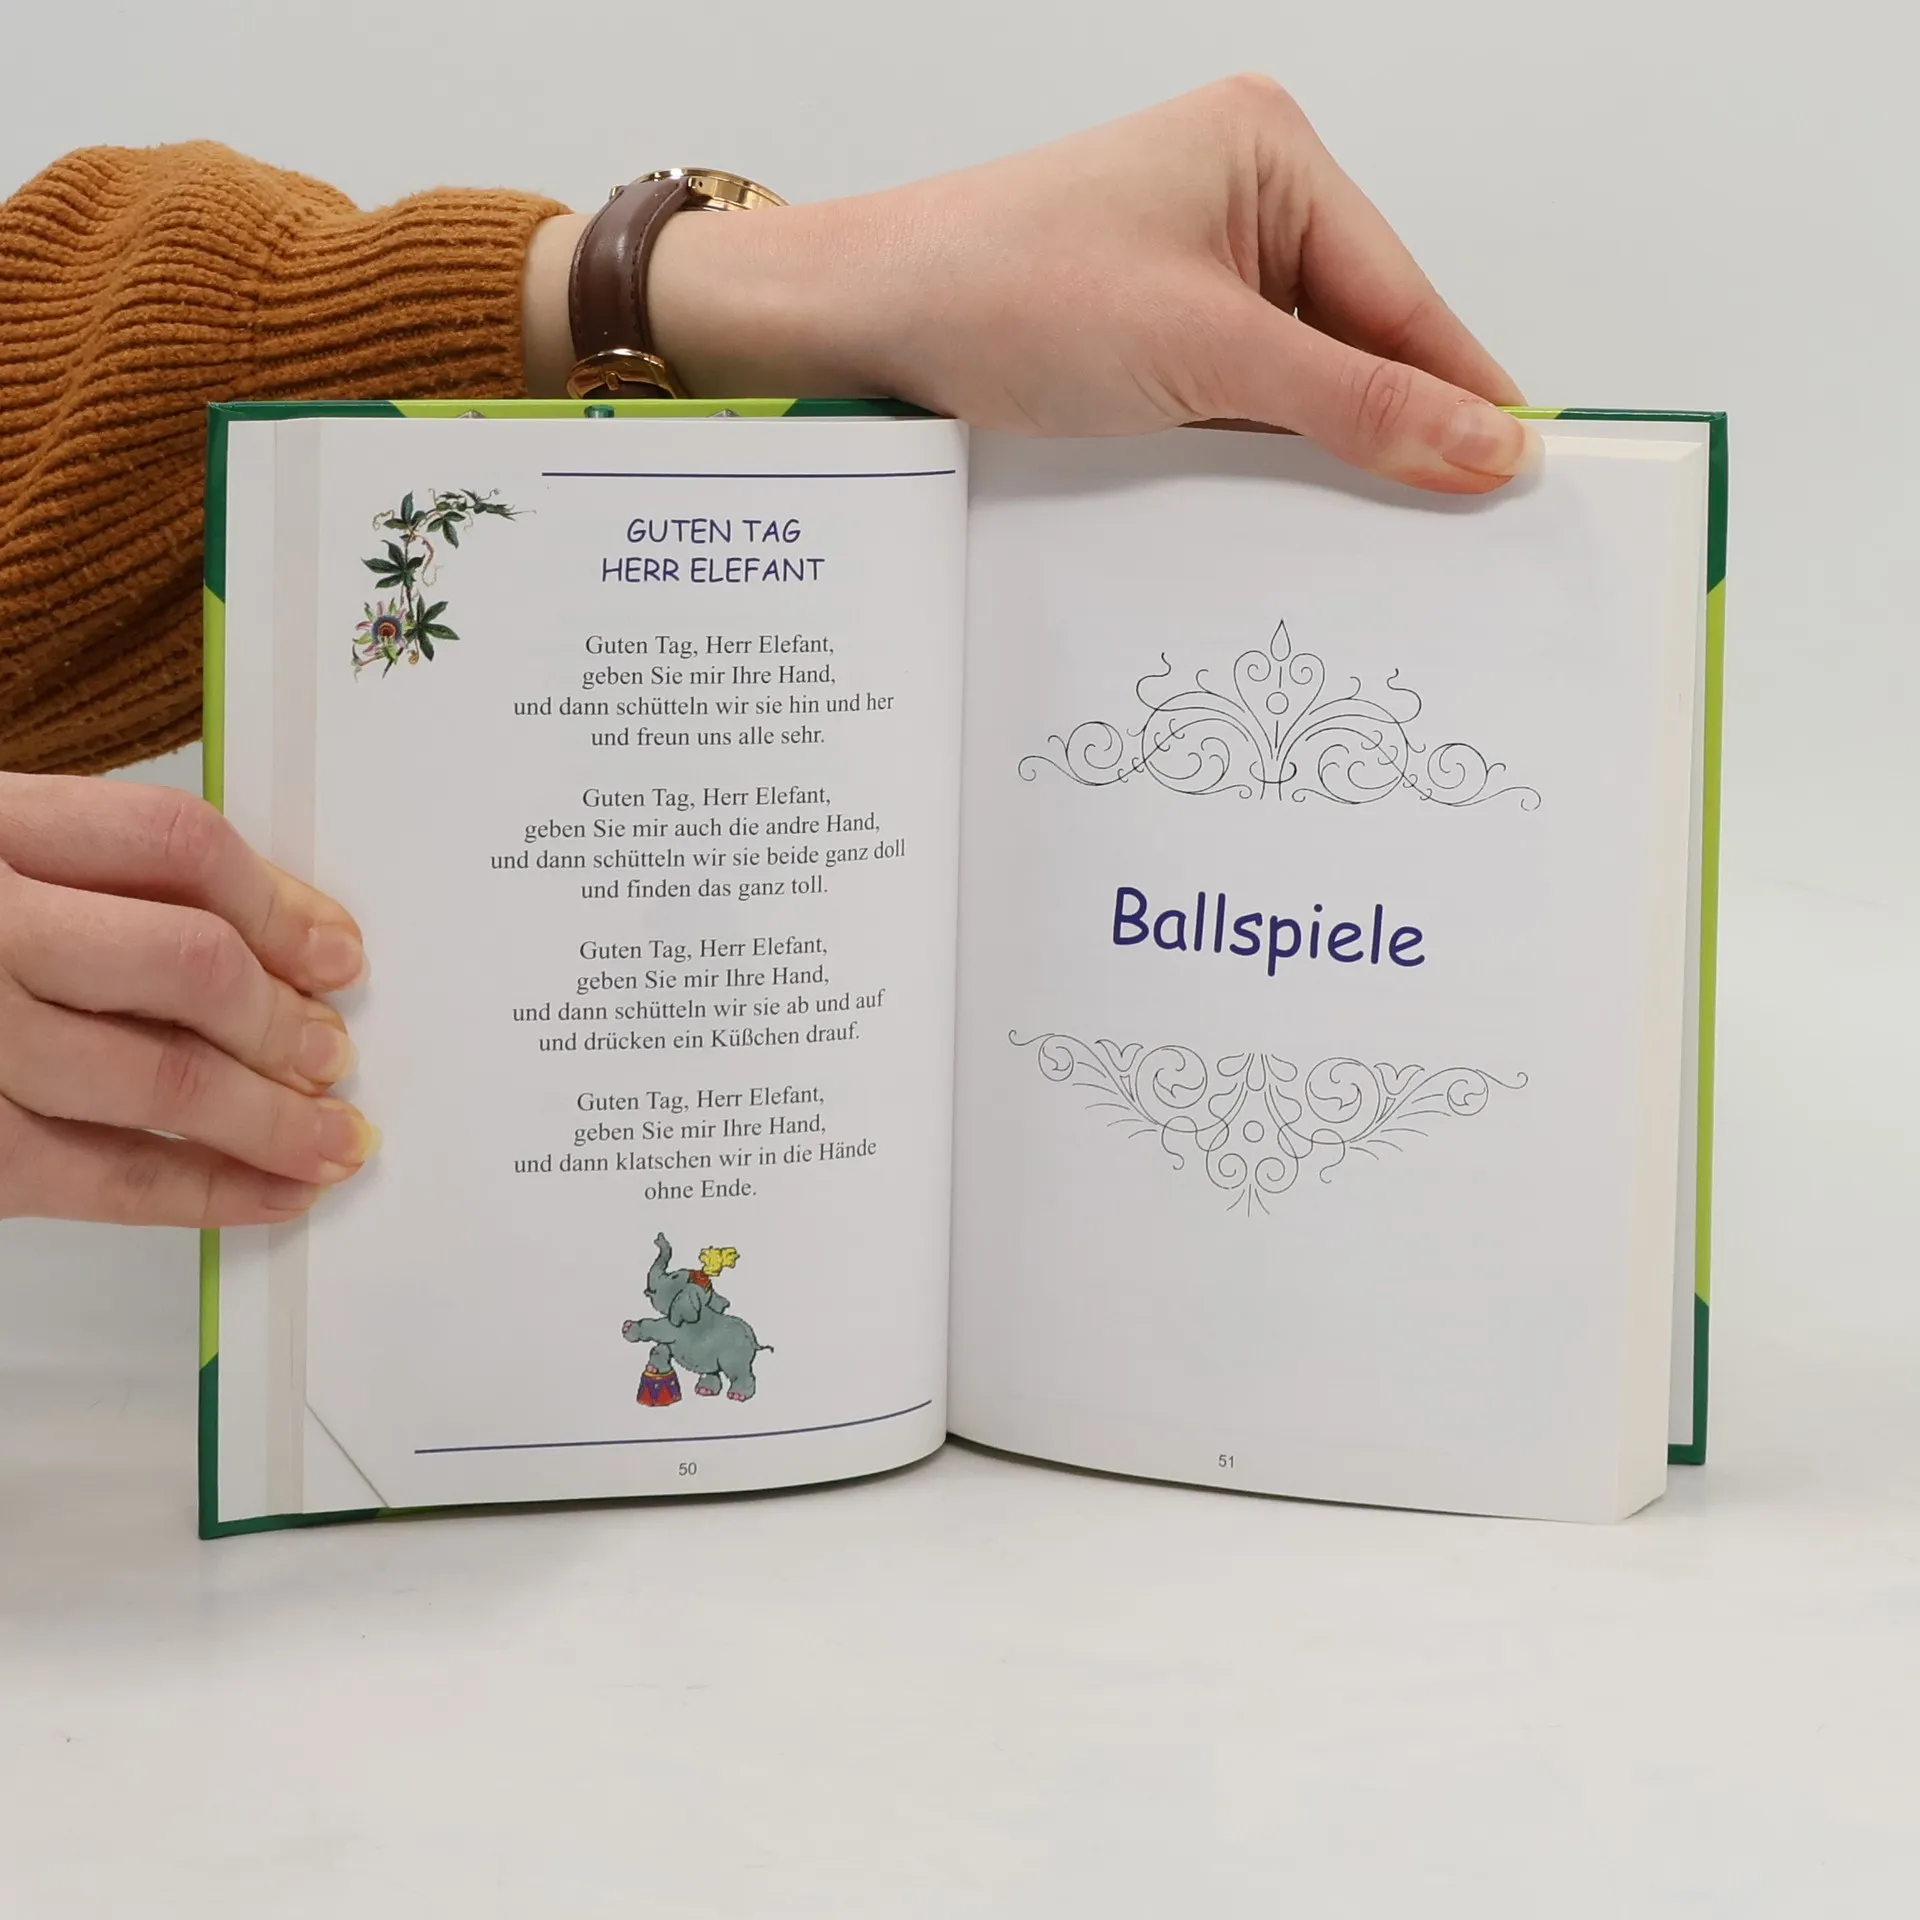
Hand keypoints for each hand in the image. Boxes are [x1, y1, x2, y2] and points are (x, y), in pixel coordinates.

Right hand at [0, 774, 376, 1227]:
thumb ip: (92, 874)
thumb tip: (274, 934)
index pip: (172, 844)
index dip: (281, 903)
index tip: (338, 950)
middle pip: (186, 966)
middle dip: (284, 1021)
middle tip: (333, 1054)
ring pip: (159, 1080)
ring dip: (273, 1119)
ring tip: (333, 1139)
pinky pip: (100, 1179)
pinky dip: (205, 1193)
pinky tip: (271, 1194)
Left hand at [524, 77, 1535, 493]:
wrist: (857, 327)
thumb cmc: (1003, 294)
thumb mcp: (1205, 352)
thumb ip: (1355, 404)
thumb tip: (1489, 446)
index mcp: (1270, 156)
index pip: (1402, 295)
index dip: (1463, 394)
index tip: (1526, 479)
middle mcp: (1239, 203)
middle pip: (1359, 340)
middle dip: (1393, 435)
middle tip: (1456, 542)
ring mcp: (1190, 272)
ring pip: (1299, 385)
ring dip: (1321, 458)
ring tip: (1376, 546)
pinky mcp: (1148, 337)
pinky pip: (1238, 406)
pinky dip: (1258, 460)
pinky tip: (1281, 518)